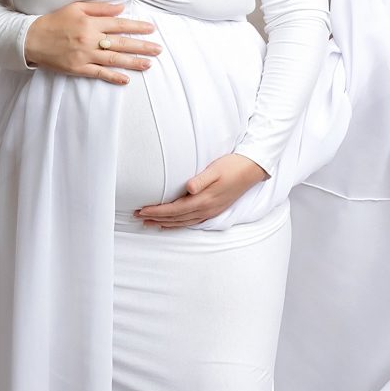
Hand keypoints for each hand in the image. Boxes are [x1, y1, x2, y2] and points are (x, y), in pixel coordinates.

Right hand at [23, 0, 162, 82]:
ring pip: (114, 60)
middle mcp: (90, 39)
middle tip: (158, 49)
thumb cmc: (54, 21)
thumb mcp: (76, 8)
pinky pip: (99, 73)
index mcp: (90, 23)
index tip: (151, 29)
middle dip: (142, 46)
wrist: (32, 39)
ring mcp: (84, 55)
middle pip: (121, 43)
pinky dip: (113, 77)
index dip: (137, 26)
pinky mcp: (78, 68)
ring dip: (133, 62)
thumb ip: (100, 8)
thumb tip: (121, 8)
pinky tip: (126, 79)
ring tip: (149, 64)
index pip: (119, 24)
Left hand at [134, 152, 268, 228]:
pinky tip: (171, 224)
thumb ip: (201, 180)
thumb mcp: (216, 169)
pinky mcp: (213, 210)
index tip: (141, 210)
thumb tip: (188, 188)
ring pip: (182, 222)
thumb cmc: (232, 166)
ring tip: (149, 223)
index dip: (157, 211)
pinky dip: (178, 224)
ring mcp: (210, 212)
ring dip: (164, 223)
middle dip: (156, 218)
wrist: (252, 170)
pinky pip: (191, 222)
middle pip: (175, 218)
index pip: (174, 209)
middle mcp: (206, 210)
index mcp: (204, 200)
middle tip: (137, 217)